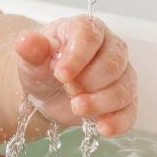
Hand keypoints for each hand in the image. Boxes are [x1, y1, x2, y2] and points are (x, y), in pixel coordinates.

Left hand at [14, 16, 137, 136]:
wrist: (45, 90)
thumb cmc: (43, 65)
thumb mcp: (31, 57)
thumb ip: (31, 49)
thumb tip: (26, 41)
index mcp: (86, 29)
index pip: (90, 37)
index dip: (77, 57)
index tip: (60, 75)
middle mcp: (110, 48)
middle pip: (113, 64)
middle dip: (88, 82)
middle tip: (67, 89)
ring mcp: (121, 75)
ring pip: (124, 89)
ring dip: (100, 103)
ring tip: (76, 107)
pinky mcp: (124, 100)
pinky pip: (129, 111)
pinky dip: (118, 121)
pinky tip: (102, 127)